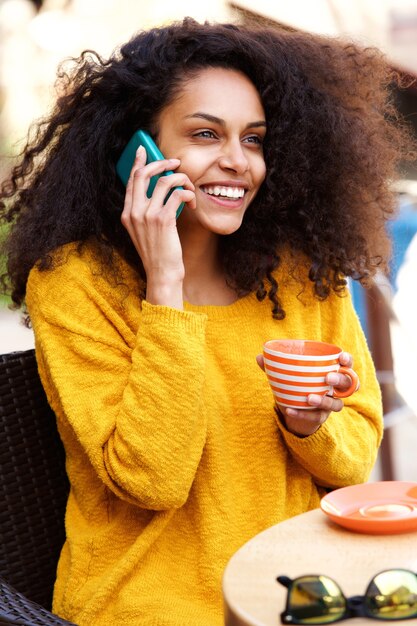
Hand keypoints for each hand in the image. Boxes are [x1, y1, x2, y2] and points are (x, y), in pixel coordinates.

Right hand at [121, 145, 195, 306]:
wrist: (162, 274)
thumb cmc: (158, 254)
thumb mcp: (145, 232)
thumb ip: (146, 212)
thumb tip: (160, 189)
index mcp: (127, 214)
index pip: (131, 180)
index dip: (137, 162)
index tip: (143, 150)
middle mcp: (134, 212)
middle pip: (144, 173)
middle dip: (161, 162)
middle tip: (175, 163)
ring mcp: (147, 215)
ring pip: (165, 181)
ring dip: (182, 179)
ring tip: (189, 188)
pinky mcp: (163, 220)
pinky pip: (178, 194)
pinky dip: (188, 194)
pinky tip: (192, 203)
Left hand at [256, 351, 357, 436]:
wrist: (292, 409)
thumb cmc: (294, 386)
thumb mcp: (285, 376)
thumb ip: (274, 367)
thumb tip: (259, 356)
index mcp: (331, 372)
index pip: (346, 365)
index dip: (348, 361)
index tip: (341, 358)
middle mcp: (336, 389)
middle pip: (348, 384)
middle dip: (341, 380)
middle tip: (328, 378)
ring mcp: (331, 404)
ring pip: (337, 405)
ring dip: (324, 400)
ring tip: (309, 398)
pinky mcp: (322, 417)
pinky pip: (316, 417)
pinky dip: (303, 414)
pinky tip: (289, 410)